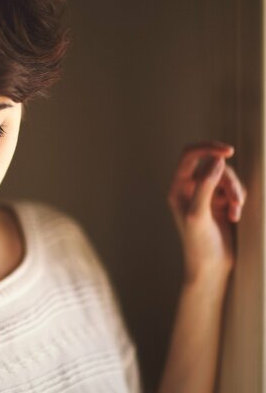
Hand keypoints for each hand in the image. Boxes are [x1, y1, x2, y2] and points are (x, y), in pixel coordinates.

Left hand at [167, 141, 246, 282]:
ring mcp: (206, 194)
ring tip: (236, 211)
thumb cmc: (198, 244)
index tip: (228, 152)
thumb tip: (216, 161)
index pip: (190, 156)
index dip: (208, 148)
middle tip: (236, 200)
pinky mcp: (220, 202)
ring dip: (236, 192)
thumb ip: (205, 186)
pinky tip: (235, 217)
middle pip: (214, 166)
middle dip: (229, 181)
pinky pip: (234, 189)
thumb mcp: (199, 214)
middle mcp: (189, 188)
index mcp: (177, 188)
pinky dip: (238, 200)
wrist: (210, 266)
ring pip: (227, 177)